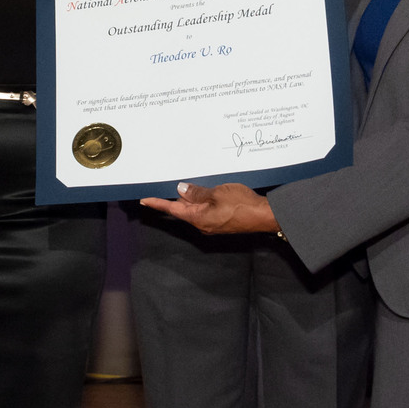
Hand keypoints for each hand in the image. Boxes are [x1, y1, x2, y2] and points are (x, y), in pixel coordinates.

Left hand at [141, 181, 278, 235]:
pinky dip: (201, 201)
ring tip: (187, 183)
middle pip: (183, 209)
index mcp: (198, 218)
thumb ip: (197, 192)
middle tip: (165, 183)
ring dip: (190, 198)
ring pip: (195, 209)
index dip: (157, 203)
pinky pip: (205, 210)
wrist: (263, 216)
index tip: (144, 200)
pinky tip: (204, 191)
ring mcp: (211, 224)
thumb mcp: (217, 193)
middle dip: (176, 197)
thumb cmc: (242, 205)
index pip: (172, 209)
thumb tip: (181, 190)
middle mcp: (202, 224)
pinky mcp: (220, 222)